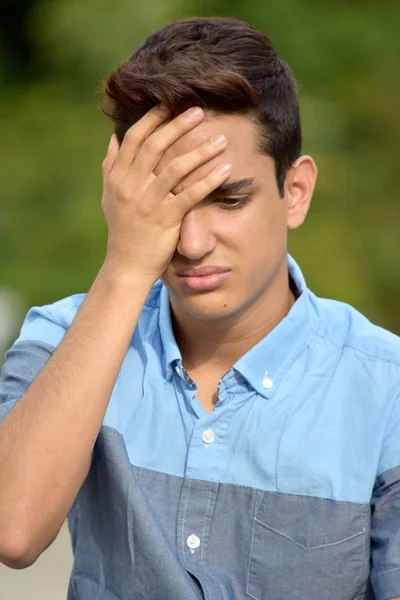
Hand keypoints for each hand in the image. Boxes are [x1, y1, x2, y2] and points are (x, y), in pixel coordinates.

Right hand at [101, 104, 230, 283]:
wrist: (126, 267)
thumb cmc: (122, 232)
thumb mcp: (109, 197)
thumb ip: (111, 167)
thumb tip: (113, 138)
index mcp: (118, 178)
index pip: (134, 139)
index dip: (152, 118)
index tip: (169, 103)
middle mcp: (130, 186)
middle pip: (155, 146)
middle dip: (178, 125)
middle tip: (200, 111)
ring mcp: (147, 203)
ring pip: (175, 168)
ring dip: (200, 151)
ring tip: (221, 139)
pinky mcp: (165, 219)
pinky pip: (190, 195)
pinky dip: (209, 180)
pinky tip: (226, 169)